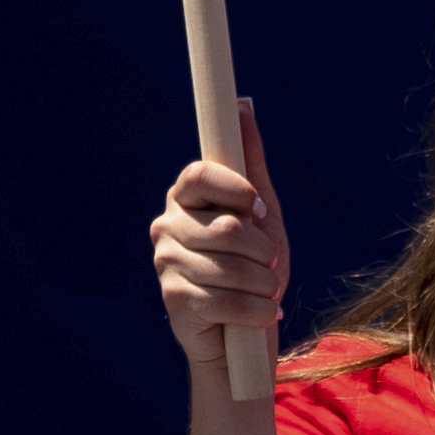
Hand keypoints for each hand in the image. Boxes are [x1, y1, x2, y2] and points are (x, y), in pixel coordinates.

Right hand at [150, 98, 287, 370]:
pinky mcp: (174, 300)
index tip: (258, 210)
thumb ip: (250, 163)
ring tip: (267, 292)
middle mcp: (167, 226)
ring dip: (265, 285)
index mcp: (186, 197)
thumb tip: (243, 107)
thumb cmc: (255, 264)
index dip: (236, 190)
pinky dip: (258, 310)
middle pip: (227, 228)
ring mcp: (165, 263)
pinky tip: (260, 312)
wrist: (248, 327)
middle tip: (269, 265)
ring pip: (232, 267)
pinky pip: (227, 300)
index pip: (200, 173)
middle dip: (264, 252)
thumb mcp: (261, 212)